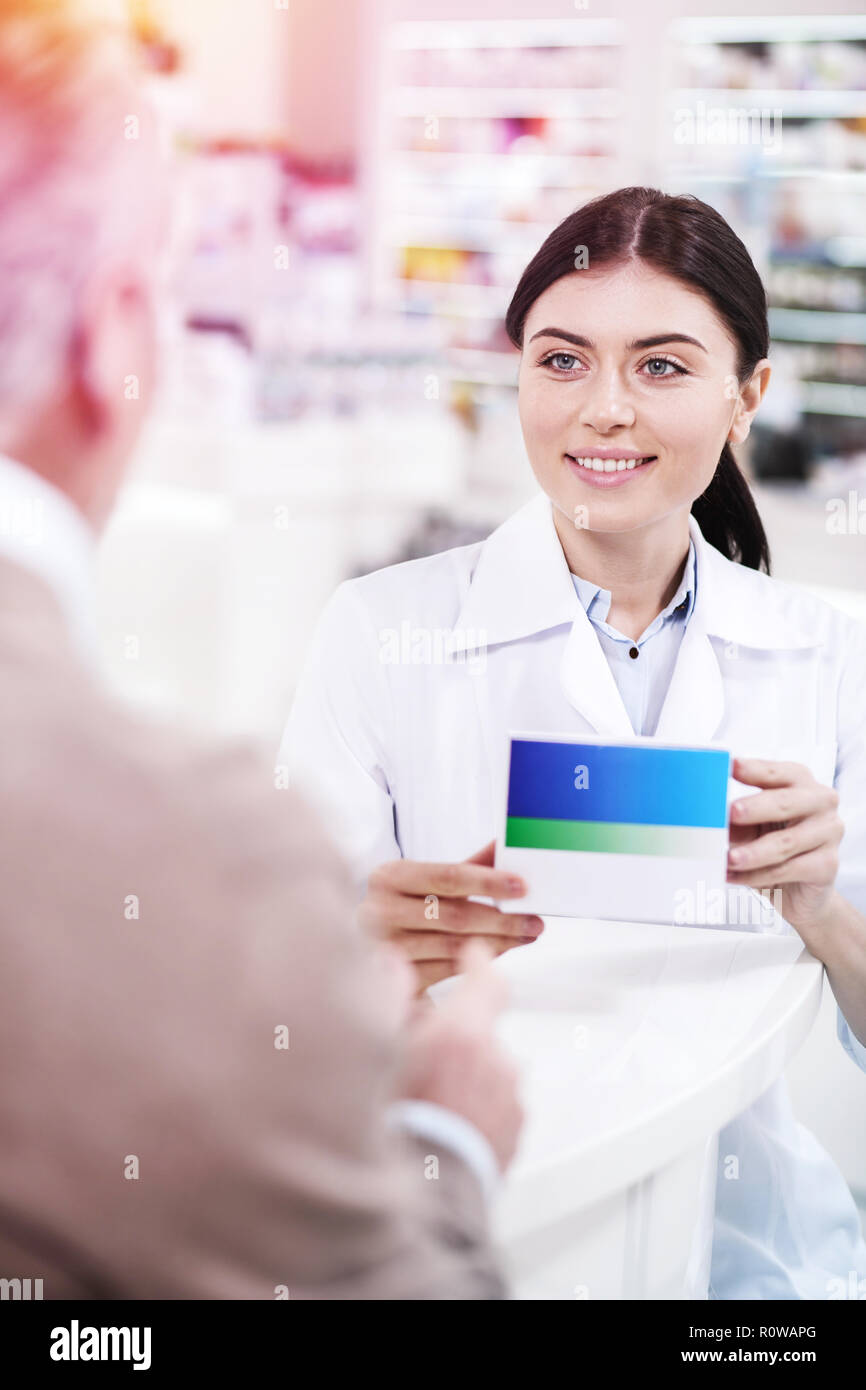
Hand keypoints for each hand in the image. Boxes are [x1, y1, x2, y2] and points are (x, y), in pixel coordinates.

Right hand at [359, 840, 543, 995]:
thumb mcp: (428, 880)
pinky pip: (448, 970)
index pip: (448, 876)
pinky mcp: (396, 978)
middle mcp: (381, 911)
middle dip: (502, 920)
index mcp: (390, 877)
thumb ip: (470, 865)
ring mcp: (387, 948)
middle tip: (534, 921)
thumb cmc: (405, 906)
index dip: (489, 882)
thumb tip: (507, 844)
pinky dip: (478, 962)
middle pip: (455, 915)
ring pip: (455, 946)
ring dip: (497, 943)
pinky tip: (498, 952)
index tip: (522, 886)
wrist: (369, 944)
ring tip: (524, 936)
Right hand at [398, 938, 523, 1173]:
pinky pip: (493, 1106)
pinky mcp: (512, 1132)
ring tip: (424, 1103)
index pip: (487, 981)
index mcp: (463, 1035)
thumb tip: (391, 968)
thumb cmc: (399, 1130)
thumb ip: (388, 1001)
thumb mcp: (379, 1055)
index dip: (479, 965)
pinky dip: (473, 1108)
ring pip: (484, 1071)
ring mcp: (507, 1099)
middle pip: (476, 1032)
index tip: (475, 957)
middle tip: (416, 1058)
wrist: (426, 1195)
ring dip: (462, 1076)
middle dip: (452, 1038)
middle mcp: (494, 1062)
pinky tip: (442, 1125)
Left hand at [726, 757, 843, 931]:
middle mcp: (821, 802)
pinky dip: (756, 875)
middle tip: (731, 812)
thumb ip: (736, 817)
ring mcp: (829, 832)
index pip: (777, 773)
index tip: (731, 766)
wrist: (800, 888)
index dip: (754, 770)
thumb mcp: (752, 826)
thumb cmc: (773, 845)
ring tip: (728, 859)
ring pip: (785, 842)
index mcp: (801, 783)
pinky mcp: (828, 864)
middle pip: (785, 802)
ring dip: (752, 853)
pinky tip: (733, 877)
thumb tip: (709, 816)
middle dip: (755, 808)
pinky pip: (787, 869)